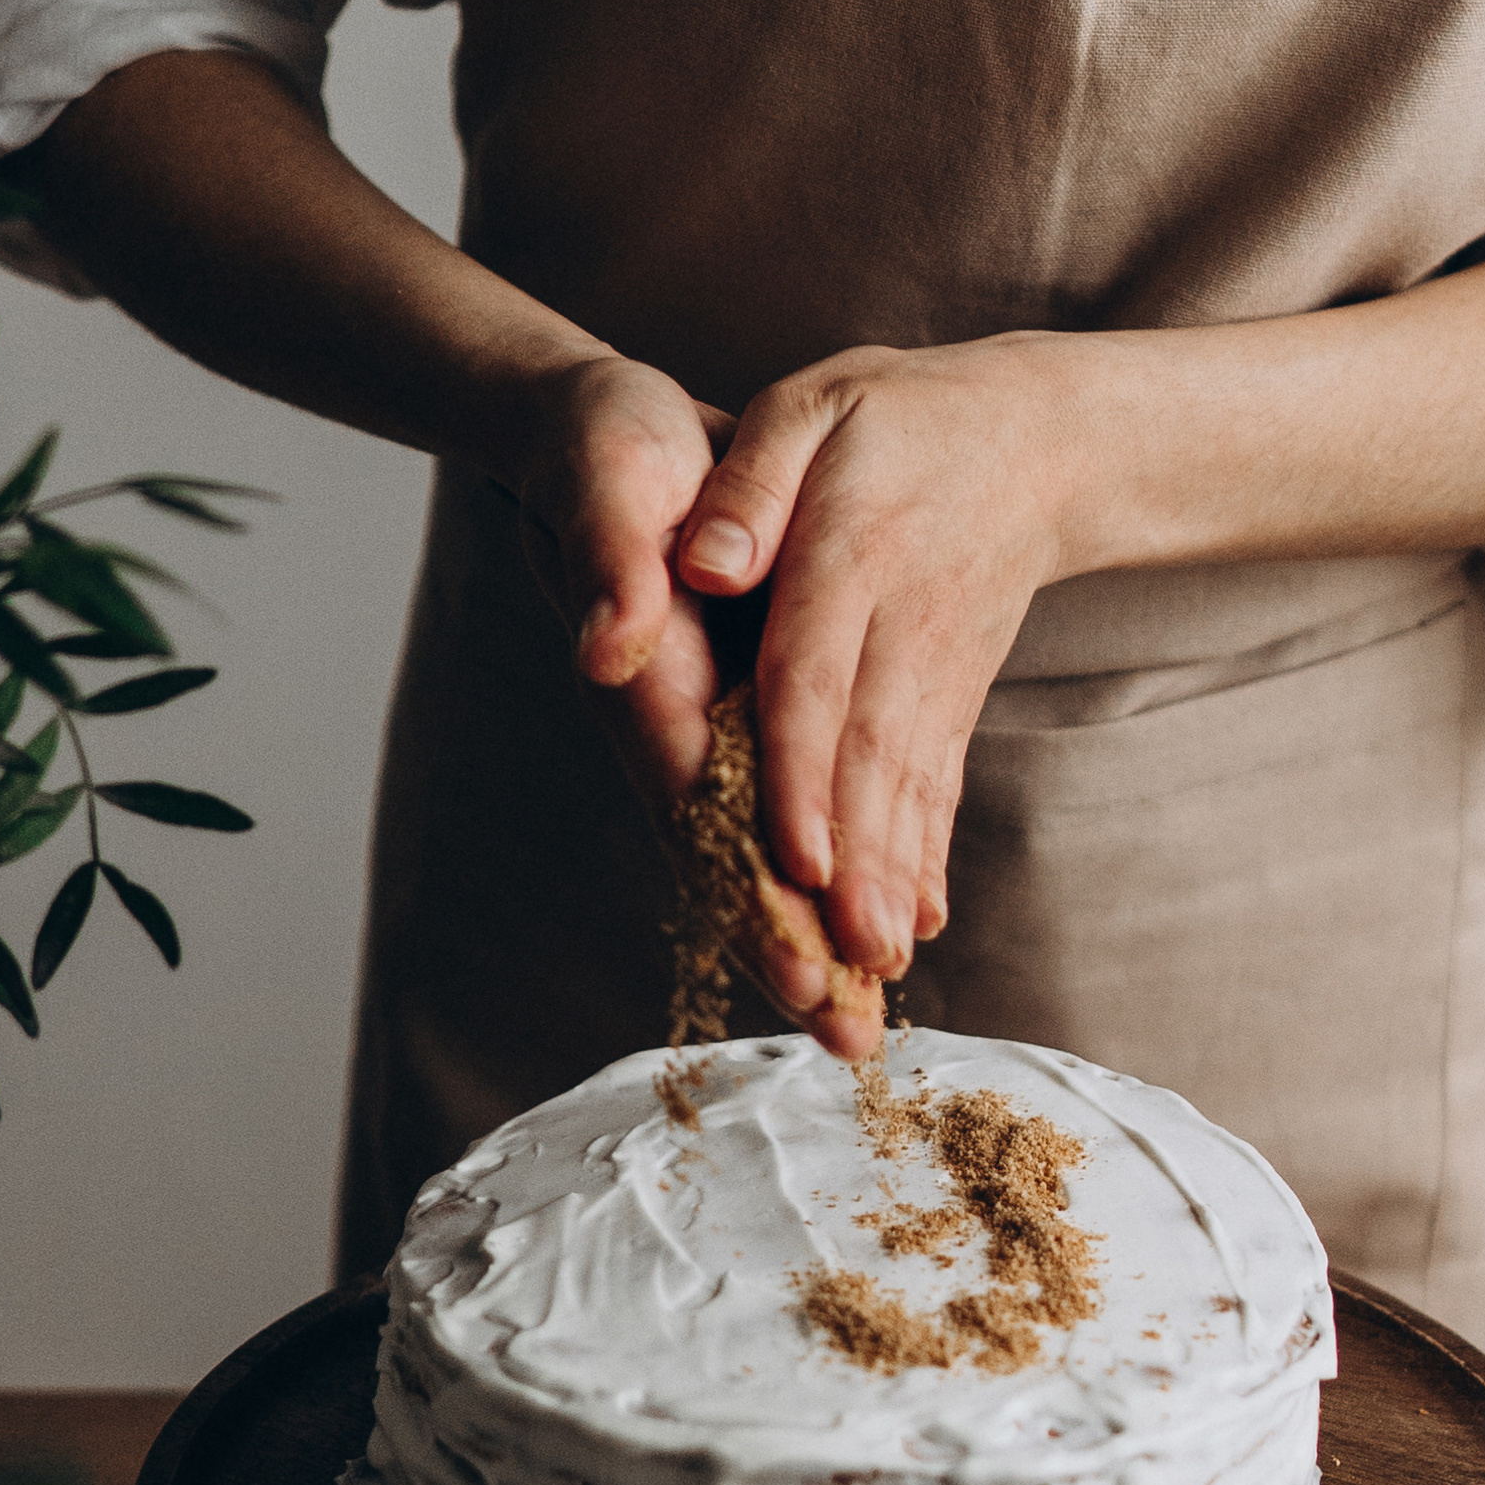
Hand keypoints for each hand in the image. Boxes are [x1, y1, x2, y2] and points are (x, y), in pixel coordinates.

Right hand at [509, 354, 880, 1048]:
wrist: (613, 440)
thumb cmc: (604, 457)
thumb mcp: (607, 487)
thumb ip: (607, 567)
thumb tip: (609, 647)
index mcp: (656, 692)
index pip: (707, 819)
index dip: (755, 899)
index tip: (804, 974)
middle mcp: (681, 732)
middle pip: (736, 868)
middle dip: (793, 957)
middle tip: (852, 1044)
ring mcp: (709, 733)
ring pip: (763, 857)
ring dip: (813, 937)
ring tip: (866, 1022)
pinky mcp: (741, 718)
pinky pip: (787, 814)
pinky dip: (832, 868)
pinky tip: (881, 920)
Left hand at [670, 336, 1087, 979]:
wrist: (1040, 439)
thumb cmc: (897, 418)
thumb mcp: (812, 409)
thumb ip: (753, 484)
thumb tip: (702, 562)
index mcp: (849, 557)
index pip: (813, 681)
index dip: (802, 775)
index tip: (800, 861)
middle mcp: (900, 628)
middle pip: (868, 759)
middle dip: (856, 867)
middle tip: (846, 964)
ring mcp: (937, 671)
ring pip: (909, 788)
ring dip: (894, 883)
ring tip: (878, 973)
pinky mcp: (953, 696)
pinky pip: (940, 785)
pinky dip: (927, 857)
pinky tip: (915, 929)